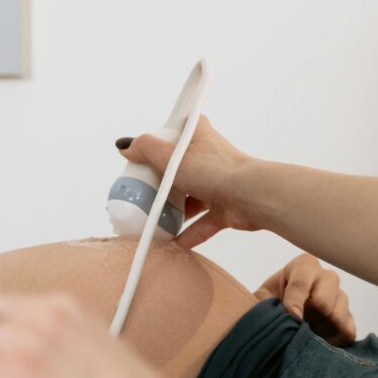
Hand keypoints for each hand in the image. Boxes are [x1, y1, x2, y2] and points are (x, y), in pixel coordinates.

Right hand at [118, 115, 258, 248]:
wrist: (251, 195)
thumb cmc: (214, 169)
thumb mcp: (171, 155)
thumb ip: (146, 148)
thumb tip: (126, 147)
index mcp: (197, 134)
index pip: (171, 135)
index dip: (154, 147)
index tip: (137, 161)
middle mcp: (208, 156)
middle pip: (177, 169)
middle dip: (160, 185)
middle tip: (140, 196)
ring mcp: (216, 182)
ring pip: (189, 198)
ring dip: (173, 211)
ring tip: (152, 221)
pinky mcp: (224, 206)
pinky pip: (202, 222)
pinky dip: (188, 233)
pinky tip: (172, 243)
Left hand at [255, 254, 356, 346]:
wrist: (277, 317)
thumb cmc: (268, 303)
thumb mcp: (261, 298)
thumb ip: (265, 301)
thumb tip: (285, 317)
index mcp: (305, 265)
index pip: (302, 284)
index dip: (293, 303)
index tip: (290, 316)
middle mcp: (327, 277)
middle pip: (323, 304)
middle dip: (306, 319)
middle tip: (294, 325)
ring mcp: (341, 298)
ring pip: (336, 320)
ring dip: (317, 332)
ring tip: (303, 333)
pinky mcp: (349, 318)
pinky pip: (347, 332)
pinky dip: (331, 342)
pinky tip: (316, 339)